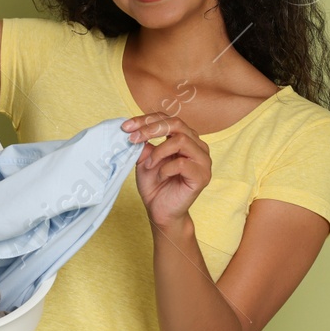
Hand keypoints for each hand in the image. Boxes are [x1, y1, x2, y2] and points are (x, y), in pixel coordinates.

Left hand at [121, 113, 210, 230]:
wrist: (161, 211)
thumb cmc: (155, 185)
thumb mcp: (145, 159)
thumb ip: (144, 143)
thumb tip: (133, 128)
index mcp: (186, 138)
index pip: (167, 119)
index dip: (146, 120)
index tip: (126, 127)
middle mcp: (197, 145)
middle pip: (177, 124)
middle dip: (151, 129)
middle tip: (133, 139)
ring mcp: (203, 160)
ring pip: (181, 140)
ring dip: (159, 151)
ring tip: (148, 165)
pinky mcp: (202, 176)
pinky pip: (182, 163)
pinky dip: (166, 168)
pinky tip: (160, 176)